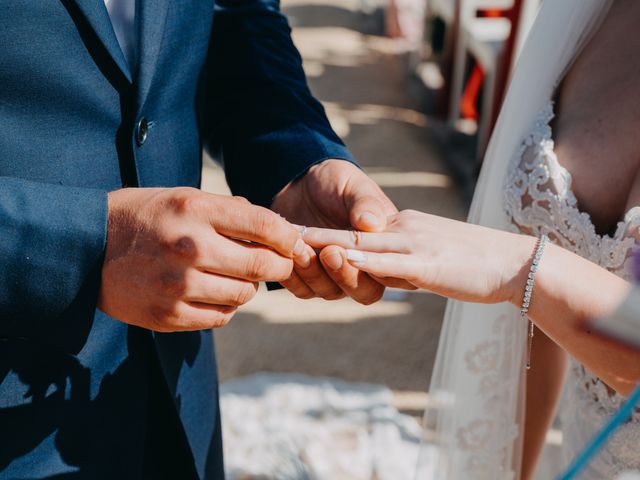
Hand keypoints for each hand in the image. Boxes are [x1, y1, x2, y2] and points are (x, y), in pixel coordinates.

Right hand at [98, 187, 301, 330]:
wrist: (89, 247)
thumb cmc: (147, 217)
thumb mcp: (185, 197)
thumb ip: (231, 211)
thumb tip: (277, 230)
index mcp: (196, 209)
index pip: (264, 224)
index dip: (288, 236)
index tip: (292, 242)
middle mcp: (189, 246)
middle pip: (261, 265)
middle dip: (279, 265)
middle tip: (278, 264)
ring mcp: (178, 285)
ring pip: (244, 295)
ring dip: (249, 286)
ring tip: (236, 276)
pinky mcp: (169, 315)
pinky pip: (222, 317)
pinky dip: (227, 306)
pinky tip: (214, 293)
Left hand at [271, 159, 409, 303]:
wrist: (301, 181)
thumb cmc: (336, 181)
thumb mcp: (354, 185)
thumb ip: (365, 203)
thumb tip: (372, 224)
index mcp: (382, 248)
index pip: (386, 273)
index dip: (370, 268)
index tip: (348, 249)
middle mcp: (362, 268)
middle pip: (362, 292)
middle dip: (344, 275)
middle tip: (328, 252)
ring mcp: (333, 274)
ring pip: (329, 292)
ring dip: (316, 274)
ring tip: (303, 248)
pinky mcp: (307, 277)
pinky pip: (303, 289)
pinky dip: (295, 277)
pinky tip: (287, 256)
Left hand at [302, 210, 535, 304]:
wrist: (517, 262)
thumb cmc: (474, 260)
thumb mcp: (430, 253)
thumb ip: (402, 258)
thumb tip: (378, 268)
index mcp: (403, 227)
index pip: (358, 233)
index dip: (325, 235)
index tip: (296, 234)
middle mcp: (404, 231)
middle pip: (351, 236)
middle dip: (316, 237)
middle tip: (284, 234)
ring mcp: (415, 246)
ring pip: (363, 246)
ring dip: (330, 248)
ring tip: (299, 245)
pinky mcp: (428, 264)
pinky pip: (388, 262)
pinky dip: (363, 261)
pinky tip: (342, 258)